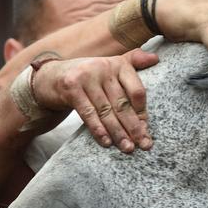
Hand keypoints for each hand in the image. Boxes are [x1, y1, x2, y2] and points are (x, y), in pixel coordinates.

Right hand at [32, 49, 157, 152]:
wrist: (51, 77)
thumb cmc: (88, 77)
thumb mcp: (110, 66)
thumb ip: (133, 62)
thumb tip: (156, 59)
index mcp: (118, 64)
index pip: (136, 91)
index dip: (142, 112)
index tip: (147, 130)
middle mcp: (104, 67)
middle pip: (123, 103)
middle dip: (134, 127)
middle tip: (144, 145)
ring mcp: (86, 77)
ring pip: (106, 111)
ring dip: (118, 133)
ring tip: (128, 148)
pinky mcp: (71, 87)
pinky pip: (88, 113)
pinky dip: (98, 130)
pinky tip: (107, 142)